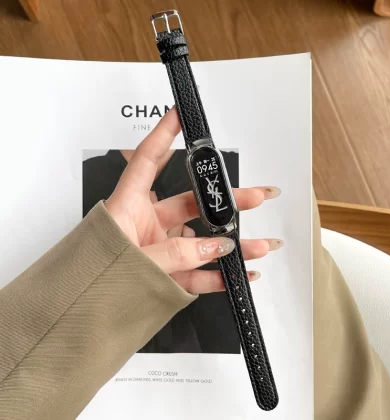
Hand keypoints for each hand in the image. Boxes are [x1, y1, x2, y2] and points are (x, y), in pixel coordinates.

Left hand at [105, 108, 281, 293]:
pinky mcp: (168, 274)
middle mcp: (147, 224)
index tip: (180, 115)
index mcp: (128, 207)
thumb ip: (176, 254)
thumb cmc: (91, 278)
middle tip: (255, 196)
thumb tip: (216, 247)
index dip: (163, 135)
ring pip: (203, 241)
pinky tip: (242, 272)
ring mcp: (160, 250)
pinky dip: (221, 275)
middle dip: (226, 200)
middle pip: (192, 203)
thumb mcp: (132, 260)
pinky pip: (199, 272)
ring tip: (262, 245)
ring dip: (234, 245)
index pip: (146, 161)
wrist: (79, 315)